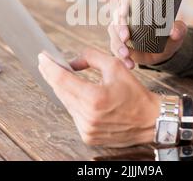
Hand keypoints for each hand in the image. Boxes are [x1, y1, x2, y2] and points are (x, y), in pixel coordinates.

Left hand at [38, 48, 160, 147]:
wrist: (150, 120)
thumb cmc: (136, 94)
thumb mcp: (116, 67)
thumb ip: (91, 57)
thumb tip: (73, 60)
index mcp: (95, 98)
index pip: (62, 80)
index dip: (50, 67)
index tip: (42, 57)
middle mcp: (88, 116)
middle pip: (60, 92)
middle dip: (52, 75)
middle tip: (46, 63)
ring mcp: (87, 129)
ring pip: (66, 103)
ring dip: (63, 89)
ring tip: (60, 75)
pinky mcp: (88, 136)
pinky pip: (74, 115)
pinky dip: (73, 102)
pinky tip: (75, 93)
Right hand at [108, 0, 187, 68]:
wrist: (164, 52)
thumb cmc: (169, 36)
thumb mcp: (177, 32)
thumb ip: (179, 29)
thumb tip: (173, 31)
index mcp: (139, 7)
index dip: (122, 4)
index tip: (124, 12)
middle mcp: (127, 17)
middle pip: (116, 18)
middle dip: (119, 28)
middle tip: (126, 38)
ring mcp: (120, 31)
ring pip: (113, 35)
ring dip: (117, 45)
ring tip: (126, 55)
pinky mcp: (119, 44)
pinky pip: (116, 50)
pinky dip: (121, 58)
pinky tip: (129, 64)